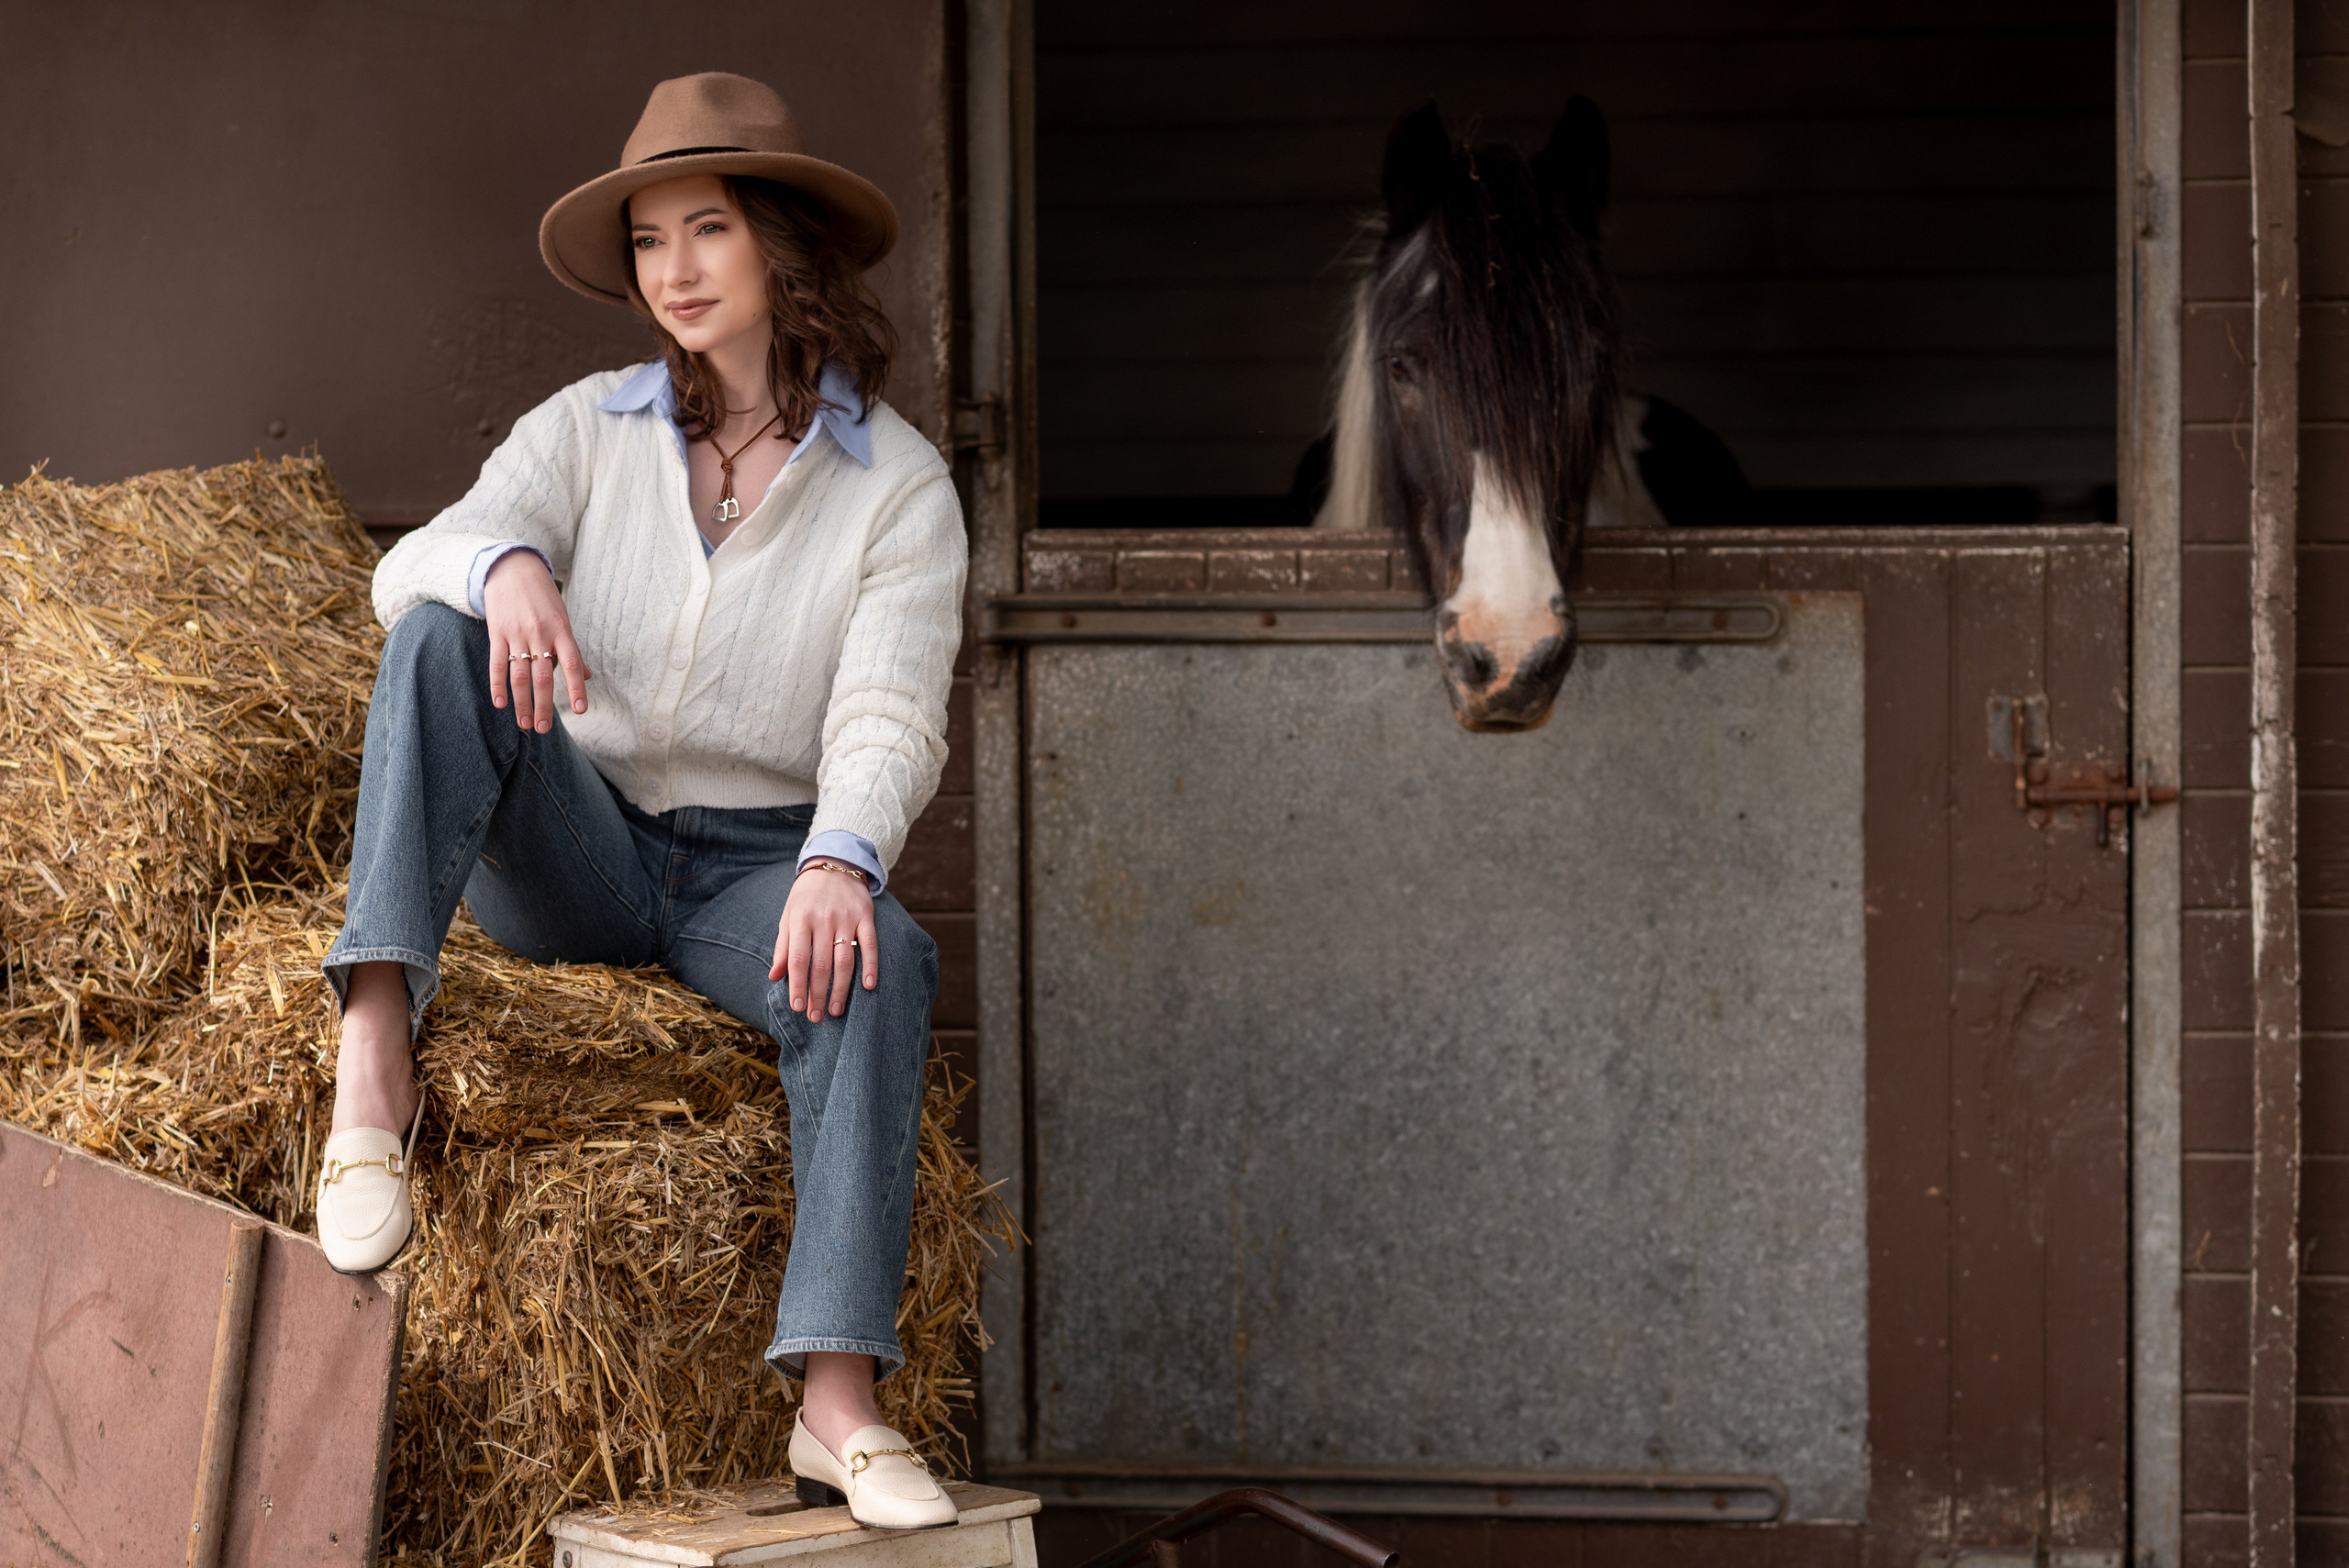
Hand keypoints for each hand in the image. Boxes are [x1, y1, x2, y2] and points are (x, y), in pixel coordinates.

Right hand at [482, 550, 590, 731]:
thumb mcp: (562, 618)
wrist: (512, 569)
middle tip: (544, 728)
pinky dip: (498, 685)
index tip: (581, 710)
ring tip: (525, 723)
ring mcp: (517, 634)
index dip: (577, 687)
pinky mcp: (497, 633)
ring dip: (522, 702)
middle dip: (544, 705)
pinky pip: (497, 663)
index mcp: (561, 630)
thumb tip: (587, 676)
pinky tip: (501, 703)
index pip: (572, 664)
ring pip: (520, 675)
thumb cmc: (543, 598)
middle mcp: (540, 634)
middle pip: (543, 676)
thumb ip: (572, 649)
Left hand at [771, 862, 878, 1020]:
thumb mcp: (788, 915)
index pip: (798, 959)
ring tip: (836, 1010)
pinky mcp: (866, 916)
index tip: (797, 1008)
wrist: (835, 863)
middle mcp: (824, 919)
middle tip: (816, 1017)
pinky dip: (870, 966)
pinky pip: (870, 944)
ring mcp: (847, 918)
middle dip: (818, 994)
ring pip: (845, 960)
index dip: (798, 985)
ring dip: (841, 989)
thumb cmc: (807, 896)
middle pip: (821, 964)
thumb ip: (783, 946)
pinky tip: (868, 986)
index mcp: (800, 919)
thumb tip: (774, 977)